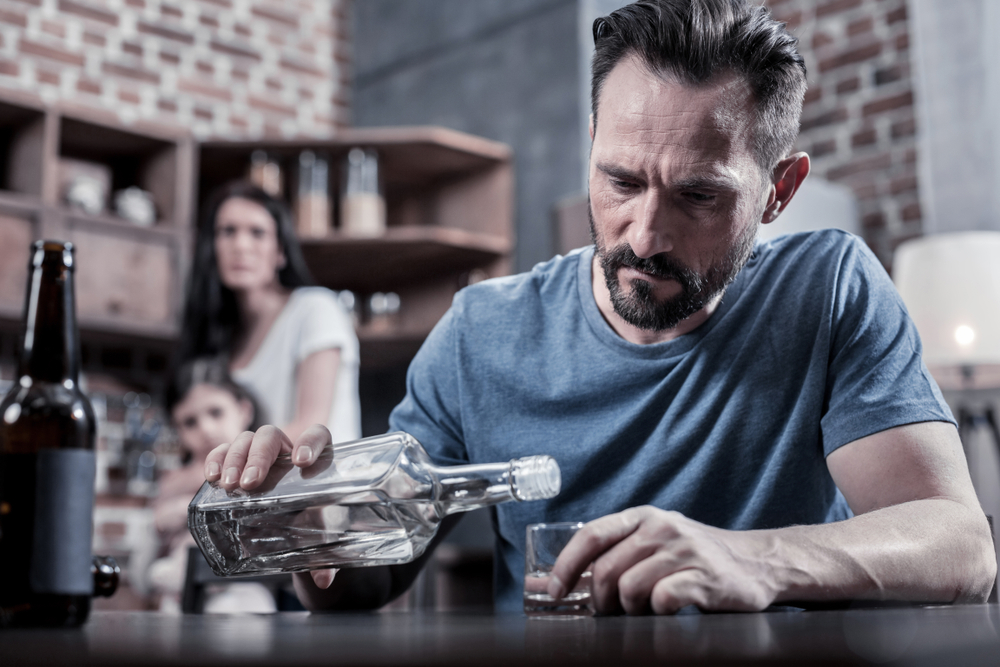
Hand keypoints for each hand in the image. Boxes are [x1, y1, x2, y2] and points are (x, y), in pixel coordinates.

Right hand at [204, 424, 335, 588]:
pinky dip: (216, 459)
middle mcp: (288, 451)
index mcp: (316, 459)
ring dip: (235, 459)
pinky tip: (211, 476)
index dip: (310, 442)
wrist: (296, 522)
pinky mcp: (239, 463)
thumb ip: (326, 553)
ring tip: (229, 485)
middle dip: (259, 456)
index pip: (318, 435)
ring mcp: (262, 454)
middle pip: (272, 437)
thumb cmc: (314, 520)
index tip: (302, 461)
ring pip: (246, 439)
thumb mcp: (321, 534)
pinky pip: (224, 450)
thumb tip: (323, 579)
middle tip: (250, 483)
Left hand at [549, 506, 778, 614]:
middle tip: (609, 614)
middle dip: (598, 601)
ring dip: (628, 611)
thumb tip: (552, 583)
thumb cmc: (695, 557)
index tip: (553, 592)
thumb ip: (613, 555)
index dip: (566, 566)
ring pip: (629, 588)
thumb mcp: (654, 543)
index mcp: (641, 517)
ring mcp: (683, 550)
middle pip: (605, 569)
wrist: (757, 563)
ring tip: (642, 613)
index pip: (591, 535)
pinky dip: (657, 614)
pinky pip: (662, 600)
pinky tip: (666, 612)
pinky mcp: (703, 576)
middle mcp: (660, 527)